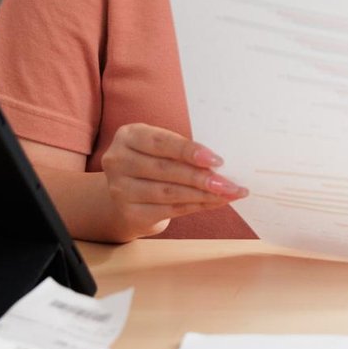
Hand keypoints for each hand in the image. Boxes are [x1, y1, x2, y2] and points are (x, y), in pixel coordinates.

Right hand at [100, 123, 246, 237]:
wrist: (126, 195)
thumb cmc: (152, 163)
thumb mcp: (159, 148)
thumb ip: (181, 150)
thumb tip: (219, 162)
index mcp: (128, 136)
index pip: (161, 142)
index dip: (189, 151)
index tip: (217, 159)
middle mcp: (118, 160)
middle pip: (165, 169)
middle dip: (201, 177)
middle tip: (229, 183)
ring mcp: (120, 189)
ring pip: (169, 193)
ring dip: (203, 194)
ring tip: (228, 193)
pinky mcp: (129, 213)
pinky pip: (169, 210)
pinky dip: (196, 206)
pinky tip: (215, 202)